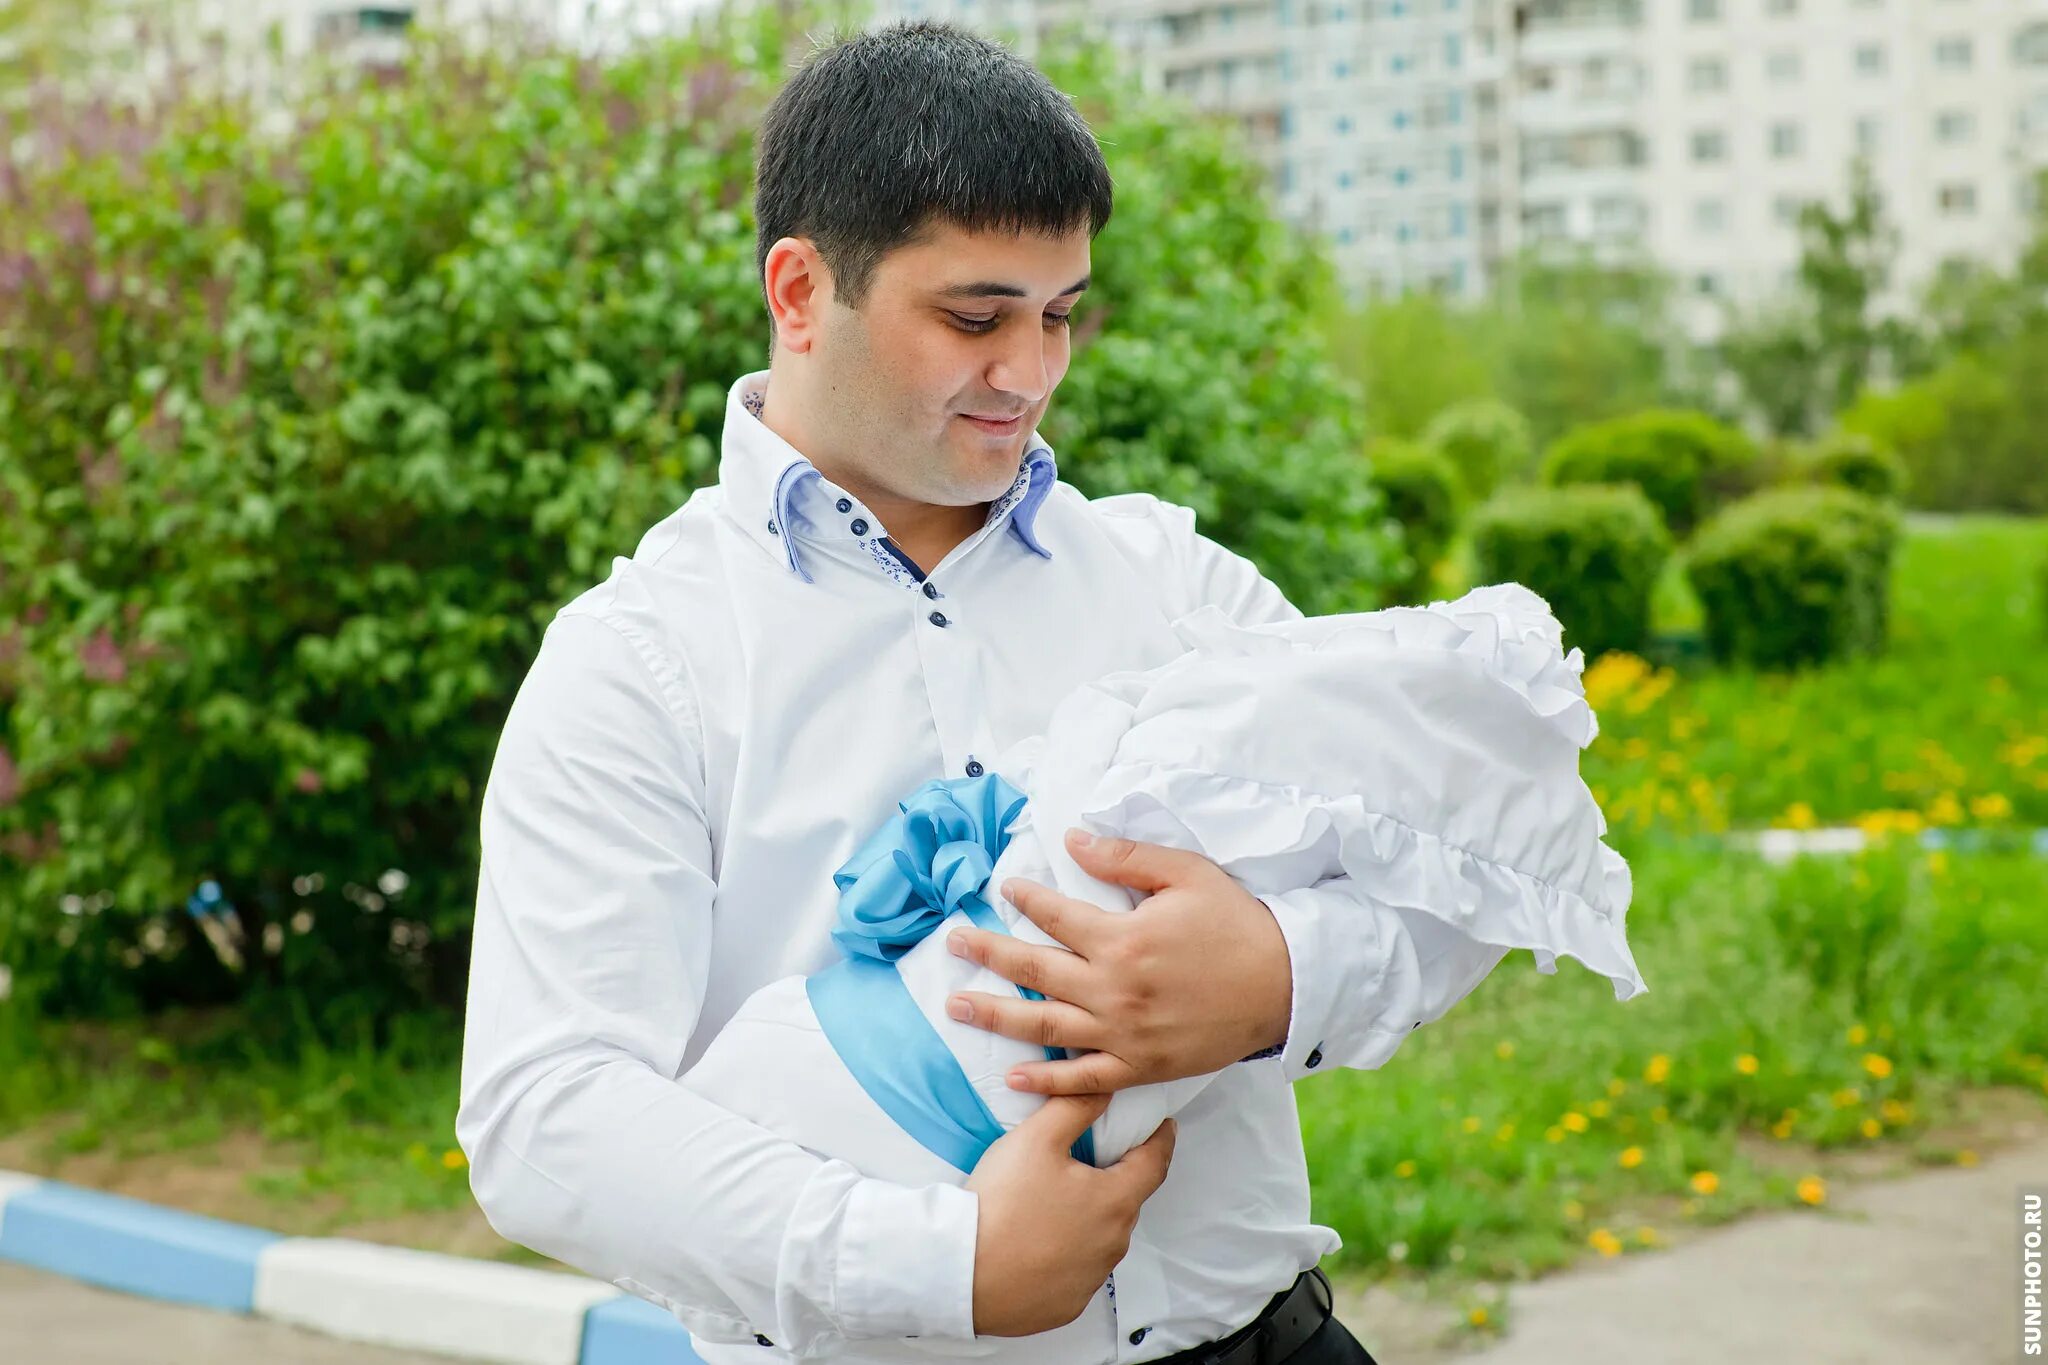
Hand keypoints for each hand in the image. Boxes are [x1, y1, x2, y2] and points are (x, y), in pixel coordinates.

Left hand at [945, 828, 1292, 1095]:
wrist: (1285, 986)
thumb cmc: (1237, 924)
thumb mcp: (1187, 874)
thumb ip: (1126, 858)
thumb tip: (1072, 841)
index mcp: (1121, 939)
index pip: (1056, 915)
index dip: (1026, 899)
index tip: (1003, 888)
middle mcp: (1113, 990)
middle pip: (1034, 970)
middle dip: (988, 953)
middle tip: (952, 943)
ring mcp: (1123, 1034)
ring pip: (1044, 1027)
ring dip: (996, 1015)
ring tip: (957, 1006)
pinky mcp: (1140, 1066)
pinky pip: (1083, 1079)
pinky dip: (1046, 1082)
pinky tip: (1013, 1077)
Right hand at [965, 1092, 1175, 1336]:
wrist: (962, 1272)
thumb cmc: (1003, 1201)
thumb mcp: (1037, 1138)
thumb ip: (1076, 1106)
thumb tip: (1107, 1088)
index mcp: (1115, 1201)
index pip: (1155, 1163)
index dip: (1160, 1140)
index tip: (1163, 1128)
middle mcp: (1113, 1244)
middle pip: (1126, 1201)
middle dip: (1117, 1178)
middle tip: (1093, 1160)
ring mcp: (1092, 1279)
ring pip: (1102, 1238)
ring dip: (1091, 1218)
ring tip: (1059, 1201)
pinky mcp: (1068, 1304)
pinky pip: (1078, 1271)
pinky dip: (1069, 1253)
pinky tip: (1041, 1243)